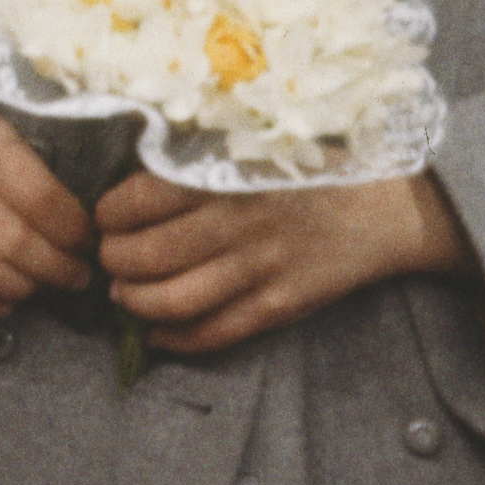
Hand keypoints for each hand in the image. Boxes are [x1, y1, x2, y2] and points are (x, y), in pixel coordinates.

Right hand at [0, 98, 93, 324]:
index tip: (87, 241)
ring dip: (23, 290)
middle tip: (76, 275)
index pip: (39, 198)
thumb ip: (33, 172)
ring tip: (41, 285)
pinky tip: (2, 302)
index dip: (73, 231)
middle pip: (13, 242)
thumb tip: (82, 230)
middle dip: (57, 269)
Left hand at [95, 165, 458, 355]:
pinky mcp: (279, 306)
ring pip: (176, 301)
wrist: (383, 209)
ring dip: (136, 302)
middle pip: (150, 255)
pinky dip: (176, 339)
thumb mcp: (254, 145)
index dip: (110, 213)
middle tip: (105, 257)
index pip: (143, 198)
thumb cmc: (312, 167)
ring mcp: (260, 270)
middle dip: (114, 261)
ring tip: (122, 293)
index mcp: (228, 174)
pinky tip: (156, 334)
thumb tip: (135, 173)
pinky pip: (216, 332)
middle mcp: (239, 224)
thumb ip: (201, 158)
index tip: (101, 215)